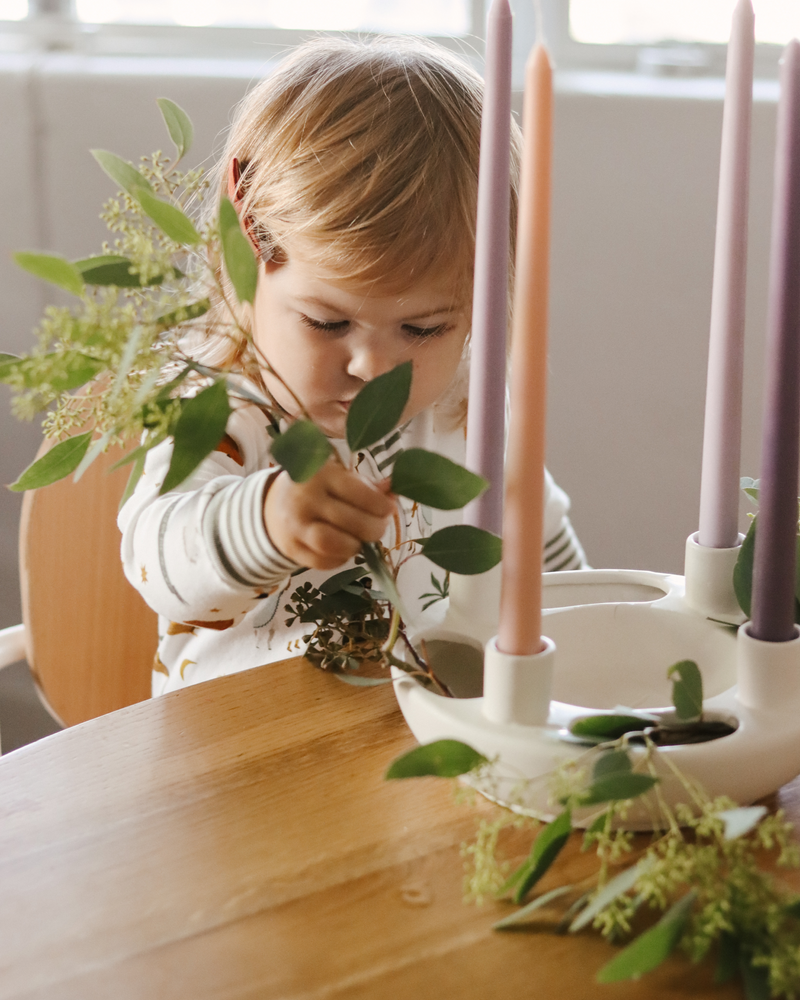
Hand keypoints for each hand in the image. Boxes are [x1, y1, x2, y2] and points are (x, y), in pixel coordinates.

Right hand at [264, 462, 394, 569]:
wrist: (273, 505)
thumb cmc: (317, 488)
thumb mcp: (338, 477)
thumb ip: (367, 485)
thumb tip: (395, 490)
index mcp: (321, 474)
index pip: (358, 492)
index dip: (380, 505)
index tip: (389, 508)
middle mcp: (305, 498)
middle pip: (351, 521)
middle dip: (374, 528)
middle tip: (379, 527)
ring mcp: (295, 525)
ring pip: (333, 544)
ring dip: (356, 546)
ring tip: (361, 540)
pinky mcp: (291, 548)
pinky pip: (322, 562)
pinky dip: (340, 559)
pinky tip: (344, 549)